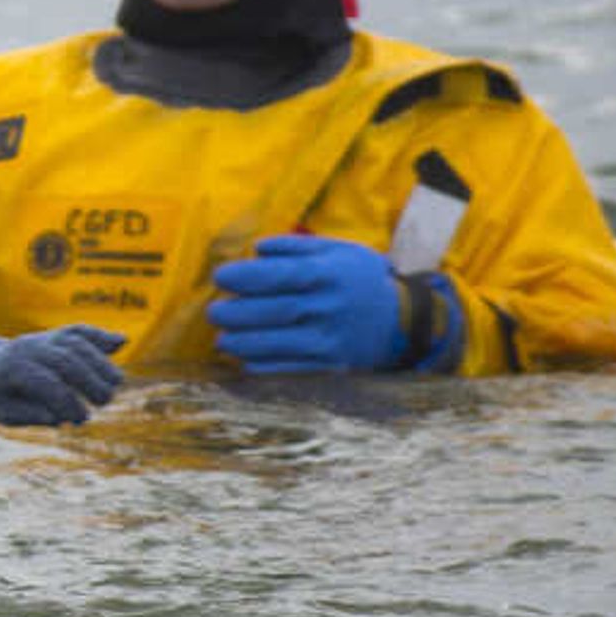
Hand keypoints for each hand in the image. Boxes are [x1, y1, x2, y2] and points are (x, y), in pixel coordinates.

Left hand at [0, 324, 124, 425]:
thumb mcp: (4, 412)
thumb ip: (30, 416)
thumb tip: (60, 417)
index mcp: (12, 369)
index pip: (46, 383)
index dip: (67, 402)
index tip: (81, 419)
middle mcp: (28, 348)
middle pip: (66, 360)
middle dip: (90, 381)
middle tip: (105, 401)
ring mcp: (43, 338)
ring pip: (77, 343)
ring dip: (101, 362)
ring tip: (115, 383)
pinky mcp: (56, 334)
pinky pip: (79, 331)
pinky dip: (100, 335)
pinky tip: (122, 341)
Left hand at [206, 234, 407, 371]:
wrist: (402, 318)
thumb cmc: (357, 278)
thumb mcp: (337, 251)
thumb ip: (295, 247)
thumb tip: (255, 248)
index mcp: (330, 274)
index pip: (282, 275)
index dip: (246, 277)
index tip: (220, 277)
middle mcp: (330, 307)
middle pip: (276, 311)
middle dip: (237, 313)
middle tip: (213, 312)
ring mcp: (332, 338)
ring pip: (280, 343)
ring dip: (243, 343)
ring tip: (222, 339)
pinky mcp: (333, 365)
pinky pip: (292, 369)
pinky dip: (264, 366)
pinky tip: (244, 361)